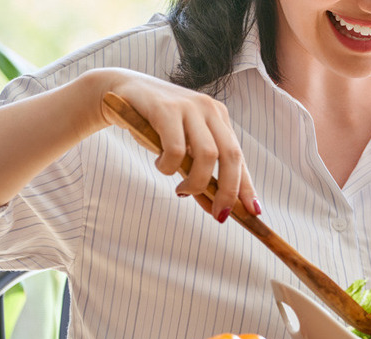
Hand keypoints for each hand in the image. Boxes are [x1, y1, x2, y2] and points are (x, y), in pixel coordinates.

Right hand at [95, 68, 259, 221]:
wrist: (117, 92)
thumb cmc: (152, 126)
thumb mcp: (181, 149)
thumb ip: (198, 172)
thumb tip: (216, 209)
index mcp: (219, 117)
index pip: (239, 156)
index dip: (246, 186)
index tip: (253, 212)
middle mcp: (209, 109)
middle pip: (231, 156)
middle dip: (228, 190)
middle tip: (218, 214)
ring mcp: (189, 107)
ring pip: (207, 155)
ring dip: (195, 182)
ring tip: (181, 189)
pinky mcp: (166, 109)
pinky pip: (176, 149)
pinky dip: (169, 166)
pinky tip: (161, 164)